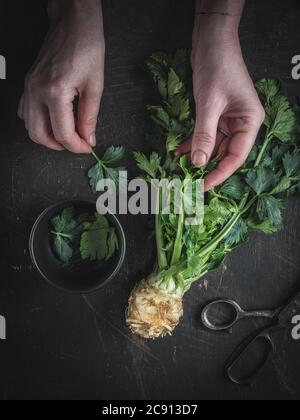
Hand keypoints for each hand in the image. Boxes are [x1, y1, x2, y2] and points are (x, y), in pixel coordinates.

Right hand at [18, 0, 104, 153]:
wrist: (73, 24)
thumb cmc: (86, 47)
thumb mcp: (95, 85)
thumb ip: (90, 116)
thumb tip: (89, 138)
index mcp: (55, 92)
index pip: (63, 133)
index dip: (77, 147)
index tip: (87, 147)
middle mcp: (37, 91)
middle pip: (40, 135)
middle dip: (60, 146)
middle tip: (77, 144)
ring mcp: (29, 87)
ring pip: (30, 126)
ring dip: (48, 136)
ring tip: (67, 134)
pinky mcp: (28, 84)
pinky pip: (25, 112)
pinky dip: (38, 123)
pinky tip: (53, 121)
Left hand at [176, 15, 264, 190]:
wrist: (211, 41)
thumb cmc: (217, 68)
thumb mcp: (209, 105)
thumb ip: (204, 136)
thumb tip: (197, 163)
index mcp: (250, 122)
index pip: (236, 156)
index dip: (219, 174)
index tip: (203, 187)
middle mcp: (242, 123)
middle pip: (225, 154)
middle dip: (206, 167)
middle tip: (188, 181)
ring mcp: (229, 119)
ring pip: (213, 146)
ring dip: (196, 155)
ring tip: (178, 167)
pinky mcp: (216, 115)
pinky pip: (205, 135)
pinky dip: (192, 142)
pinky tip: (178, 151)